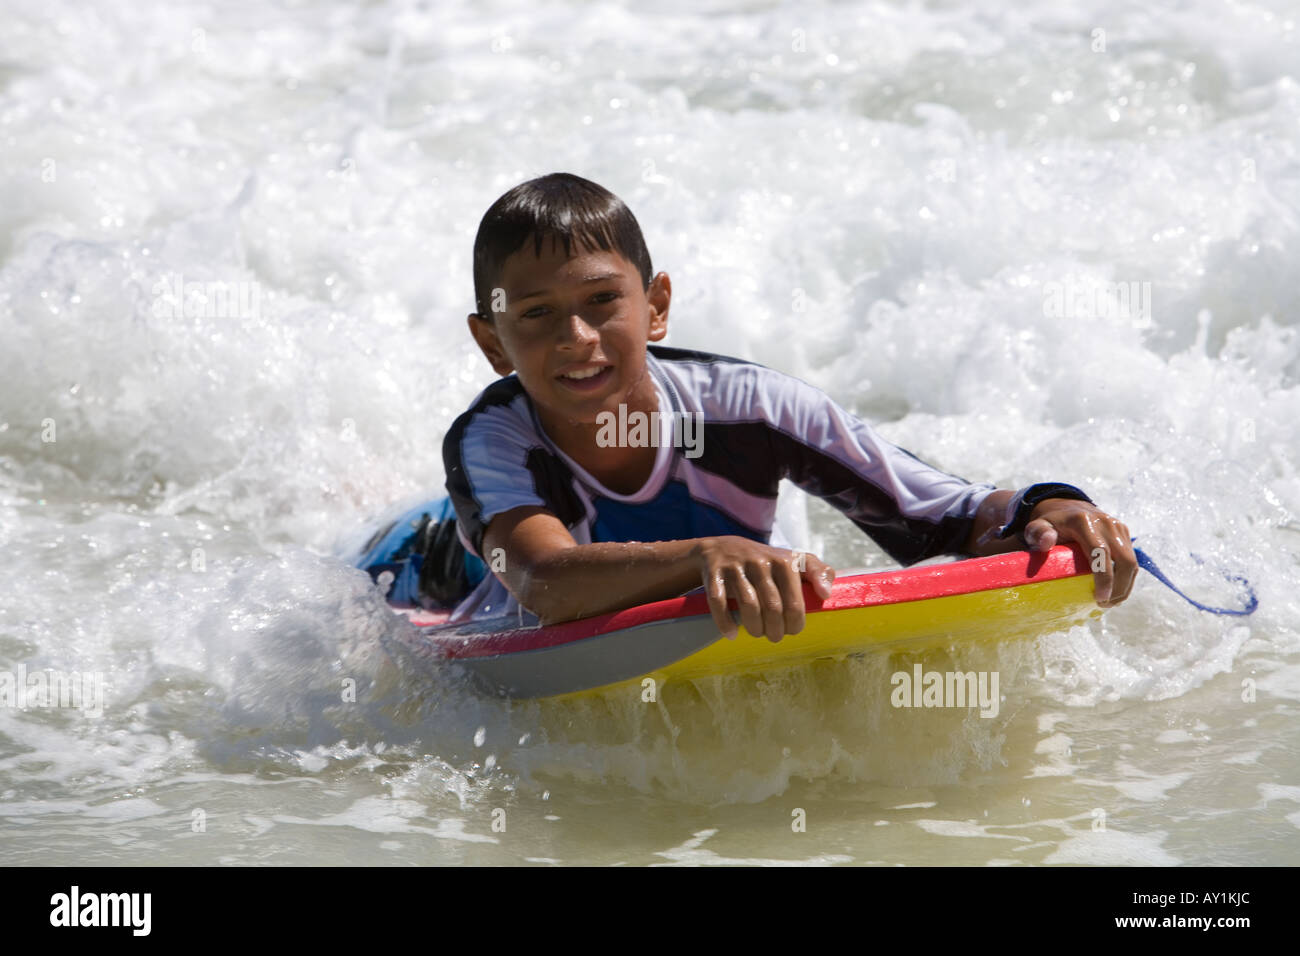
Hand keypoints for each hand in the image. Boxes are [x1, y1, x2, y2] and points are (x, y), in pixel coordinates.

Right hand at [693, 536, 835, 641]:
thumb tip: (826, 594)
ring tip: (757, 633)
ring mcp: (736, 566)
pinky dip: (726, 622)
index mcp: (784, 560)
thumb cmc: (764, 561)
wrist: (720, 548)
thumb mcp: (792, 560)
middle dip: (775, 629)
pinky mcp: (714, 572)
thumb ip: (817, 571)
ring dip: (754, 627)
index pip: (795, 601)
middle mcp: (760, 561)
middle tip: (774, 636)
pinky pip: (719, 602)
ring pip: (749, 605)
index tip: (792, 630)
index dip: (796, 622)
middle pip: (773, 607)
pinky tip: (732, 633)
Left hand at [1024, 499, 1136, 607]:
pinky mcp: (1123, 533)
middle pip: (1125, 560)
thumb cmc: (1049, 524)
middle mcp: (1105, 523)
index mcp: (1084, 522)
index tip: (1100, 598)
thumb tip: (1046, 541)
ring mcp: (1118, 527)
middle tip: (1104, 605)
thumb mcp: (1037, 527)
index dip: (1105, 578)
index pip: (1101, 553)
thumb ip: (1037, 533)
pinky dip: (1127, 578)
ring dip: (1125, 586)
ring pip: (1132, 562)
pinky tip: (1115, 592)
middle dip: (1119, 587)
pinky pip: (1131, 559)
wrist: (1065, 507)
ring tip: (1110, 603)